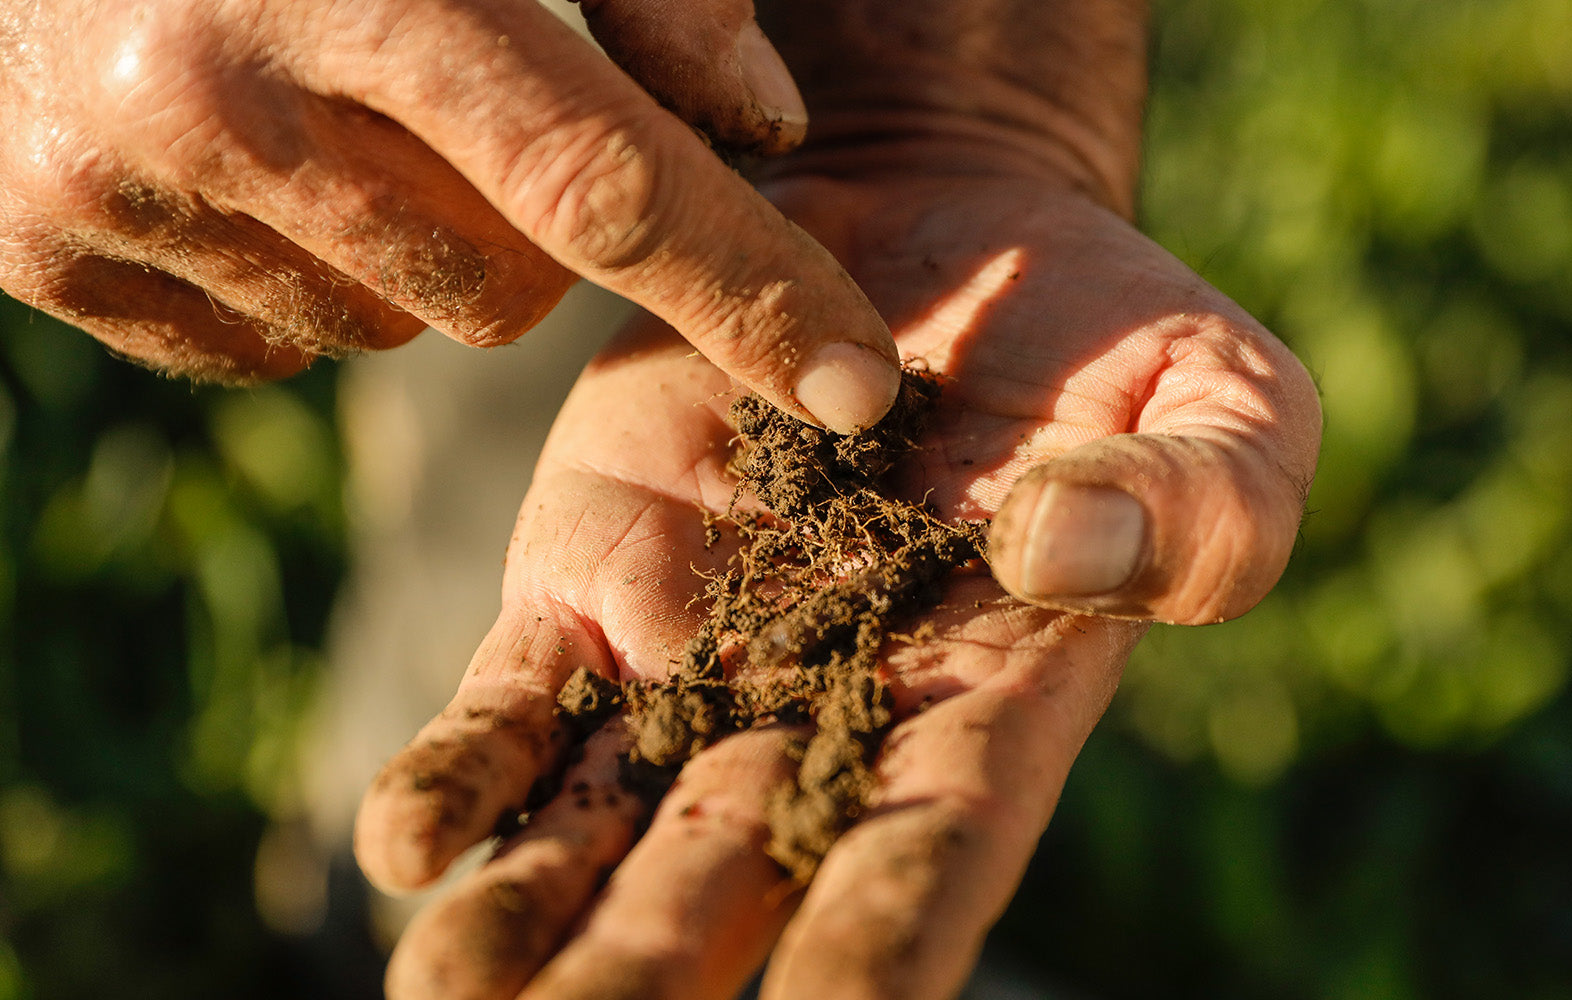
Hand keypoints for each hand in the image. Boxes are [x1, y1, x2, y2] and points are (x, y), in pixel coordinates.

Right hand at [0, 0, 899, 431]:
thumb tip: (758, 129)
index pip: (606, 188)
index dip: (752, 295)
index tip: (860, 386)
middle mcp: (209, 101)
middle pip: (505, 293)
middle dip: (534, 227)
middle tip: (466, 99)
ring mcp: (101, 189)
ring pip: (390, 332)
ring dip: (416, 252)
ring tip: (339, 104)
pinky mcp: (34, 250)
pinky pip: (265, 348)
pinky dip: (303, 277)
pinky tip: (248, 153)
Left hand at [355, 169, 1318, 998]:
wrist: (948, 234)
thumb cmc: (1114, 338)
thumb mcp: (1228, 405)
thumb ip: (1201, 506)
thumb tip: (1057, 550)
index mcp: (992, 702)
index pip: (935, 846)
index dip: (882, 937)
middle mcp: (831, 713)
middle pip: (737, 872)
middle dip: (659, 967)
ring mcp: (701, 654)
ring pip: (603, 821)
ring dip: (531, 919)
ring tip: (453, 998)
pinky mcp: (598, 578)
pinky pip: (515, 701)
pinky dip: (459, 775)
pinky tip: (406, 849)